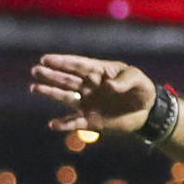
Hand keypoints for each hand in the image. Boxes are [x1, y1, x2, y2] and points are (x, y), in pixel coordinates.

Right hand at [30, 54, 156, 133]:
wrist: (149, 112)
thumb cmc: (142, 89)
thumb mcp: (137, 79)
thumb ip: (123, 81)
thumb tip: (108, 87)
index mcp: (99, 72)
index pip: (78, 65)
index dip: (62, 62)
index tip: (46, 59)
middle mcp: (89, 86)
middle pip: (67, 79)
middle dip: (51, 75)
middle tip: (36, 70)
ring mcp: (88, 103)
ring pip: (66, 97)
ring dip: (51, 93)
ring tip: (35, 88)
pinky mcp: (92, 121)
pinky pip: (75, 122)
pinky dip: (64, 124)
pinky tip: (53, 125)